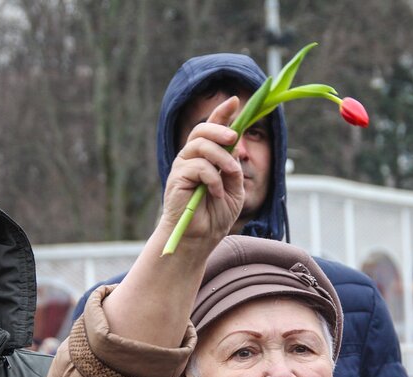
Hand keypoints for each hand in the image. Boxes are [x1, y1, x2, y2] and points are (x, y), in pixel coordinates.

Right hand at [161, 96, 243, 249]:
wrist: (200, 238)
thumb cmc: (215, 216)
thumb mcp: (234, 190)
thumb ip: (234, 169)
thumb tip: (235, 150)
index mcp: (206, 157)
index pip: (212, 129)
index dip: (222, 113)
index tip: (236, 101)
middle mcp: (191, 157)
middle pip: (202, 130)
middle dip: (220, 127)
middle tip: (234, 137)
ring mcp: (182, 167)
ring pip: (200, 145)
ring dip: (221, 157)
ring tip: (230, 173)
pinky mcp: (177, 178)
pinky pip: (198, 167)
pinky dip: (212, 178)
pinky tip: (215, 192)